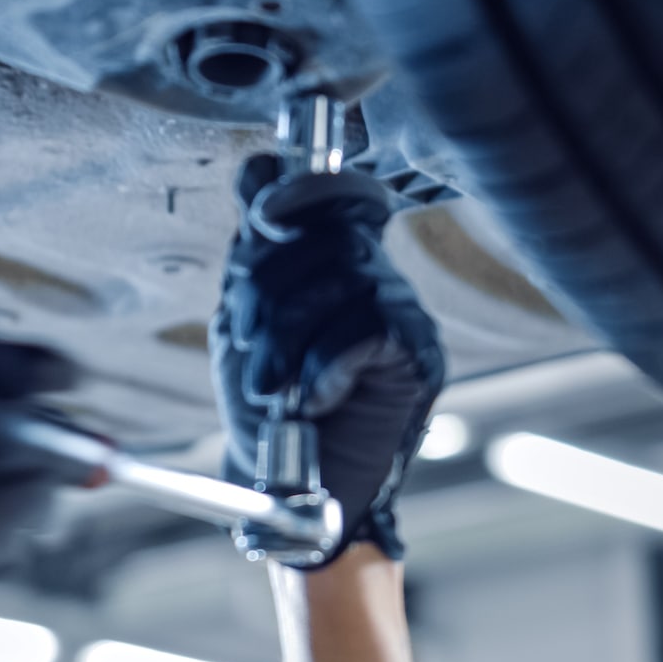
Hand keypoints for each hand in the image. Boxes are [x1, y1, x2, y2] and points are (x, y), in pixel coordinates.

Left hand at [213, 154, 444, 565]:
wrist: (294, 494)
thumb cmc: (267, 414)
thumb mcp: (244, 324)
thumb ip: (253, 255)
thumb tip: (261, 168)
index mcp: (329, 263)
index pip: (327, 192)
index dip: (295, 192)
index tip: (262, 219)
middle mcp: (372, 276)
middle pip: (322, 236)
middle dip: (266, 293)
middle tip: (249, 352)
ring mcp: (401, 311)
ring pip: (342, 278)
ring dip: (287, 340)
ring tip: (271, 390)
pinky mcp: (418, 354)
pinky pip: (367, 326)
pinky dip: (324, 366)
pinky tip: (311, 400)